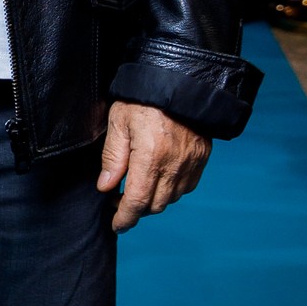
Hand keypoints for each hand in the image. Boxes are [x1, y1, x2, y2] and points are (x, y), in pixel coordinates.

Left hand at [97, 101, 209, 232]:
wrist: (181, 80)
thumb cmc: (144, 98)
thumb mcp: (119, 122)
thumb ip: (112, 158)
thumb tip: (105, 187)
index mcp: (151, 157)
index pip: (137, 201)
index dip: (125, 218)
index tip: (117, 225)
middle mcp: (174, 164)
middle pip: (155, 205)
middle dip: (137, 210)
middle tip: (120, 201)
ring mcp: (191, 162)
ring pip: (172, 198)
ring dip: (154, 200)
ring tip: (138, 188)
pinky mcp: (201, 157)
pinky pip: (187, 186)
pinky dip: (172, 190)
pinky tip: (159, 179)